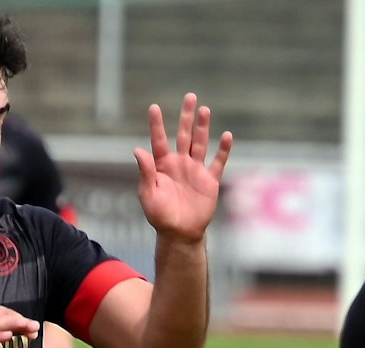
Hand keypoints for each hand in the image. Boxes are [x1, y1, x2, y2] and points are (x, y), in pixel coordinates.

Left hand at [133, 94, 232, 243]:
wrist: (180, 234)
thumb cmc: (160, 216)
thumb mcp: (149, 194)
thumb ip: (146, 172)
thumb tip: (138, 150)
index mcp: (162, 166)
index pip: (159, 140)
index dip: (157, 124)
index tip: (154, 107)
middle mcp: (179, 163)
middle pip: (184, 135)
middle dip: (186, 116)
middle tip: (190, 96)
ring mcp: (195, 170)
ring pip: (200, 143)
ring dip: (203, 127)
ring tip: (205, 109)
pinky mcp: (209, 180)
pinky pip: (218, 162)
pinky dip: (223, 150)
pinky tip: (227, 135)